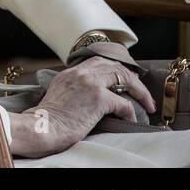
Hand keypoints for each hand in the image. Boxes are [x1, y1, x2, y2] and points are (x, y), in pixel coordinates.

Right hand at [9, 56, 157, 157]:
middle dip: (132, 79)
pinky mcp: (98, 98)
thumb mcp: (60, 95)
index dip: (117, 70)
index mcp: (70, 73)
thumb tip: (92, 97)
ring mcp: (89, 84)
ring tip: (146, 104)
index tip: (126, 80)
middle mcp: (80, 73)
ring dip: (139, 92)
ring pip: (124, 78)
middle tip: (142, 92)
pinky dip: (131, 113)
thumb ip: (75, 89)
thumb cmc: (50, 119)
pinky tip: (130, 120)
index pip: (99, 62)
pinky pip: (123, 103)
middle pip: (115, 66)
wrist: (43, 127)